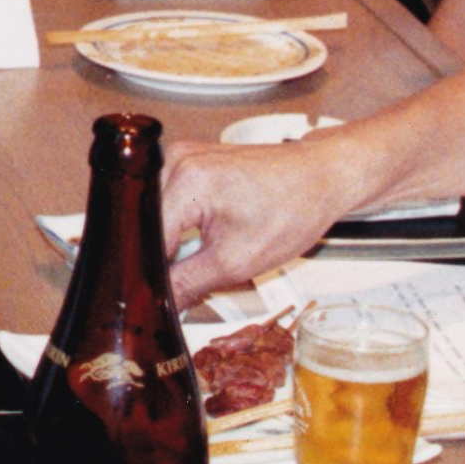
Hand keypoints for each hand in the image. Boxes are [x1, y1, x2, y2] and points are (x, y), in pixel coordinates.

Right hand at [160, 135, 370, 308]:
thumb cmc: (293, 208)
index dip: (149, 275)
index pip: (145, 240)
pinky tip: (208, 238)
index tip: (159, 299)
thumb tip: (160, 305)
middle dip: (164, 260)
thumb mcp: (237, 260)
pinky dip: (184, 227)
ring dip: (175, 244)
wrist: (319, 178)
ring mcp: (181, 157)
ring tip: (208, 253)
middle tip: (191, 280)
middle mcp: (175, 160)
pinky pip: (170, 203)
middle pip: (146, 227)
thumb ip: (187, 284)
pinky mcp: (189, 163)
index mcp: (186, 180)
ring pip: (156, 218)